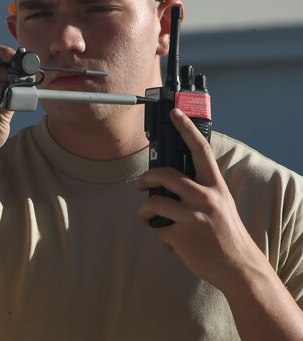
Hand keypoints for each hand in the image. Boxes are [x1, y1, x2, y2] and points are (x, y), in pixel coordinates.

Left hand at [137, 109, 266, 290]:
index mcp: (215, 187)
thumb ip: (199, 190)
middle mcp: (204, 197)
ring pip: (153, 203)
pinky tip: (173, 244)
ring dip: (144, 212)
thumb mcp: (220, 204)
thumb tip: (169, 183)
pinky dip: (161, 238)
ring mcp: (192, 216)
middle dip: (146, 178)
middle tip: (141, 185)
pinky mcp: (180, 235)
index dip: (186, 129)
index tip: (175, 113)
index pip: (200, 150)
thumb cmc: (226, 234)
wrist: (239, 267)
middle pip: (164, 174)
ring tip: (147, 218)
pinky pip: (158, 230)